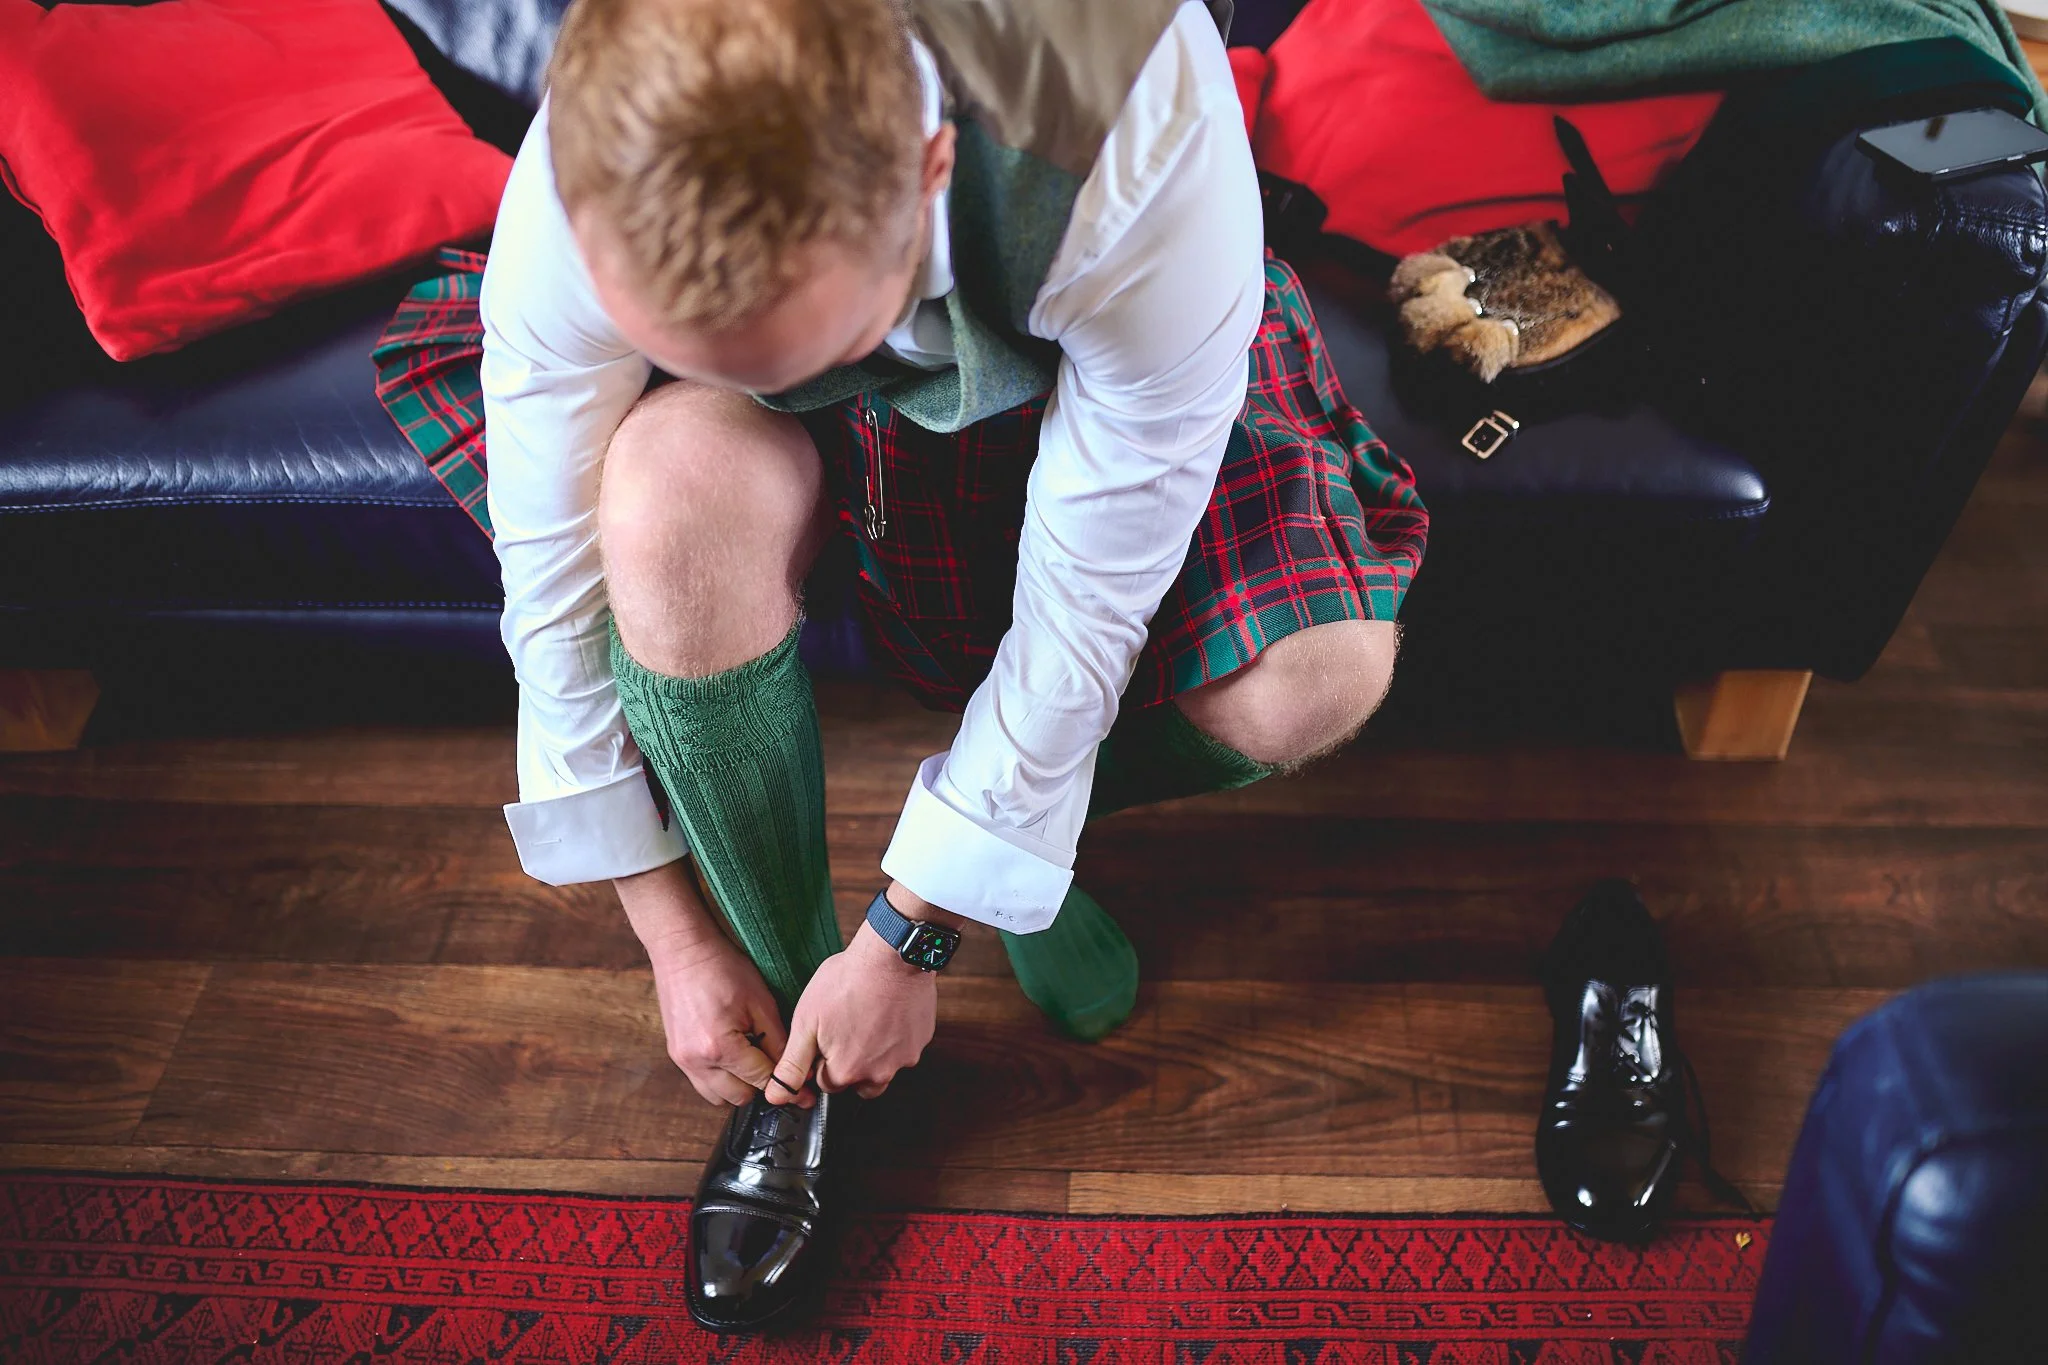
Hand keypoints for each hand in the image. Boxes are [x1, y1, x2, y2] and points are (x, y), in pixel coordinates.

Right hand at [617, 862, 787, 1106]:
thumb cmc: (722, 968)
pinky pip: (703, 1084)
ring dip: (740, 1086)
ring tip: (753, 1059)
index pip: (762, 1081)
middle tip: (777, 1065)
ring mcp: (683, 1060)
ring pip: (719, 1096)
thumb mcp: (761, 1002)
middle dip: (762, 1085)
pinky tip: (735, 1054)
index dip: (787, 1083)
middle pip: (740, 1097)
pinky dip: (722, 1078)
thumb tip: (796, 1071)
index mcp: (720, 1047)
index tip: (803, 1089)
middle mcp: (697, 1061)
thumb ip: (779, 1041)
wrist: (683, 950)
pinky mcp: (676, 1055)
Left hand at [769, 886, 943, 1104]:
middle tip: (846, 1029)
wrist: (891, 955)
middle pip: (857, 1083)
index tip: (825, 1037)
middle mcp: (879, 1073)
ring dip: (874, 1054)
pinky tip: (885, 1013)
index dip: (822, 1060)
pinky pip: (904, 1049)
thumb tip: (777, 1095)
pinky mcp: (921, 1040)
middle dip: (849, 1064)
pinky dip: (894, 1038)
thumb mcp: (806, 1022)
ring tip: (866, 1020)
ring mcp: (905, 1058)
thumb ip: (792, 1064)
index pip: (827, 1084)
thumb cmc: (848, 982)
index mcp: (846, 1072)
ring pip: (883, 1068)